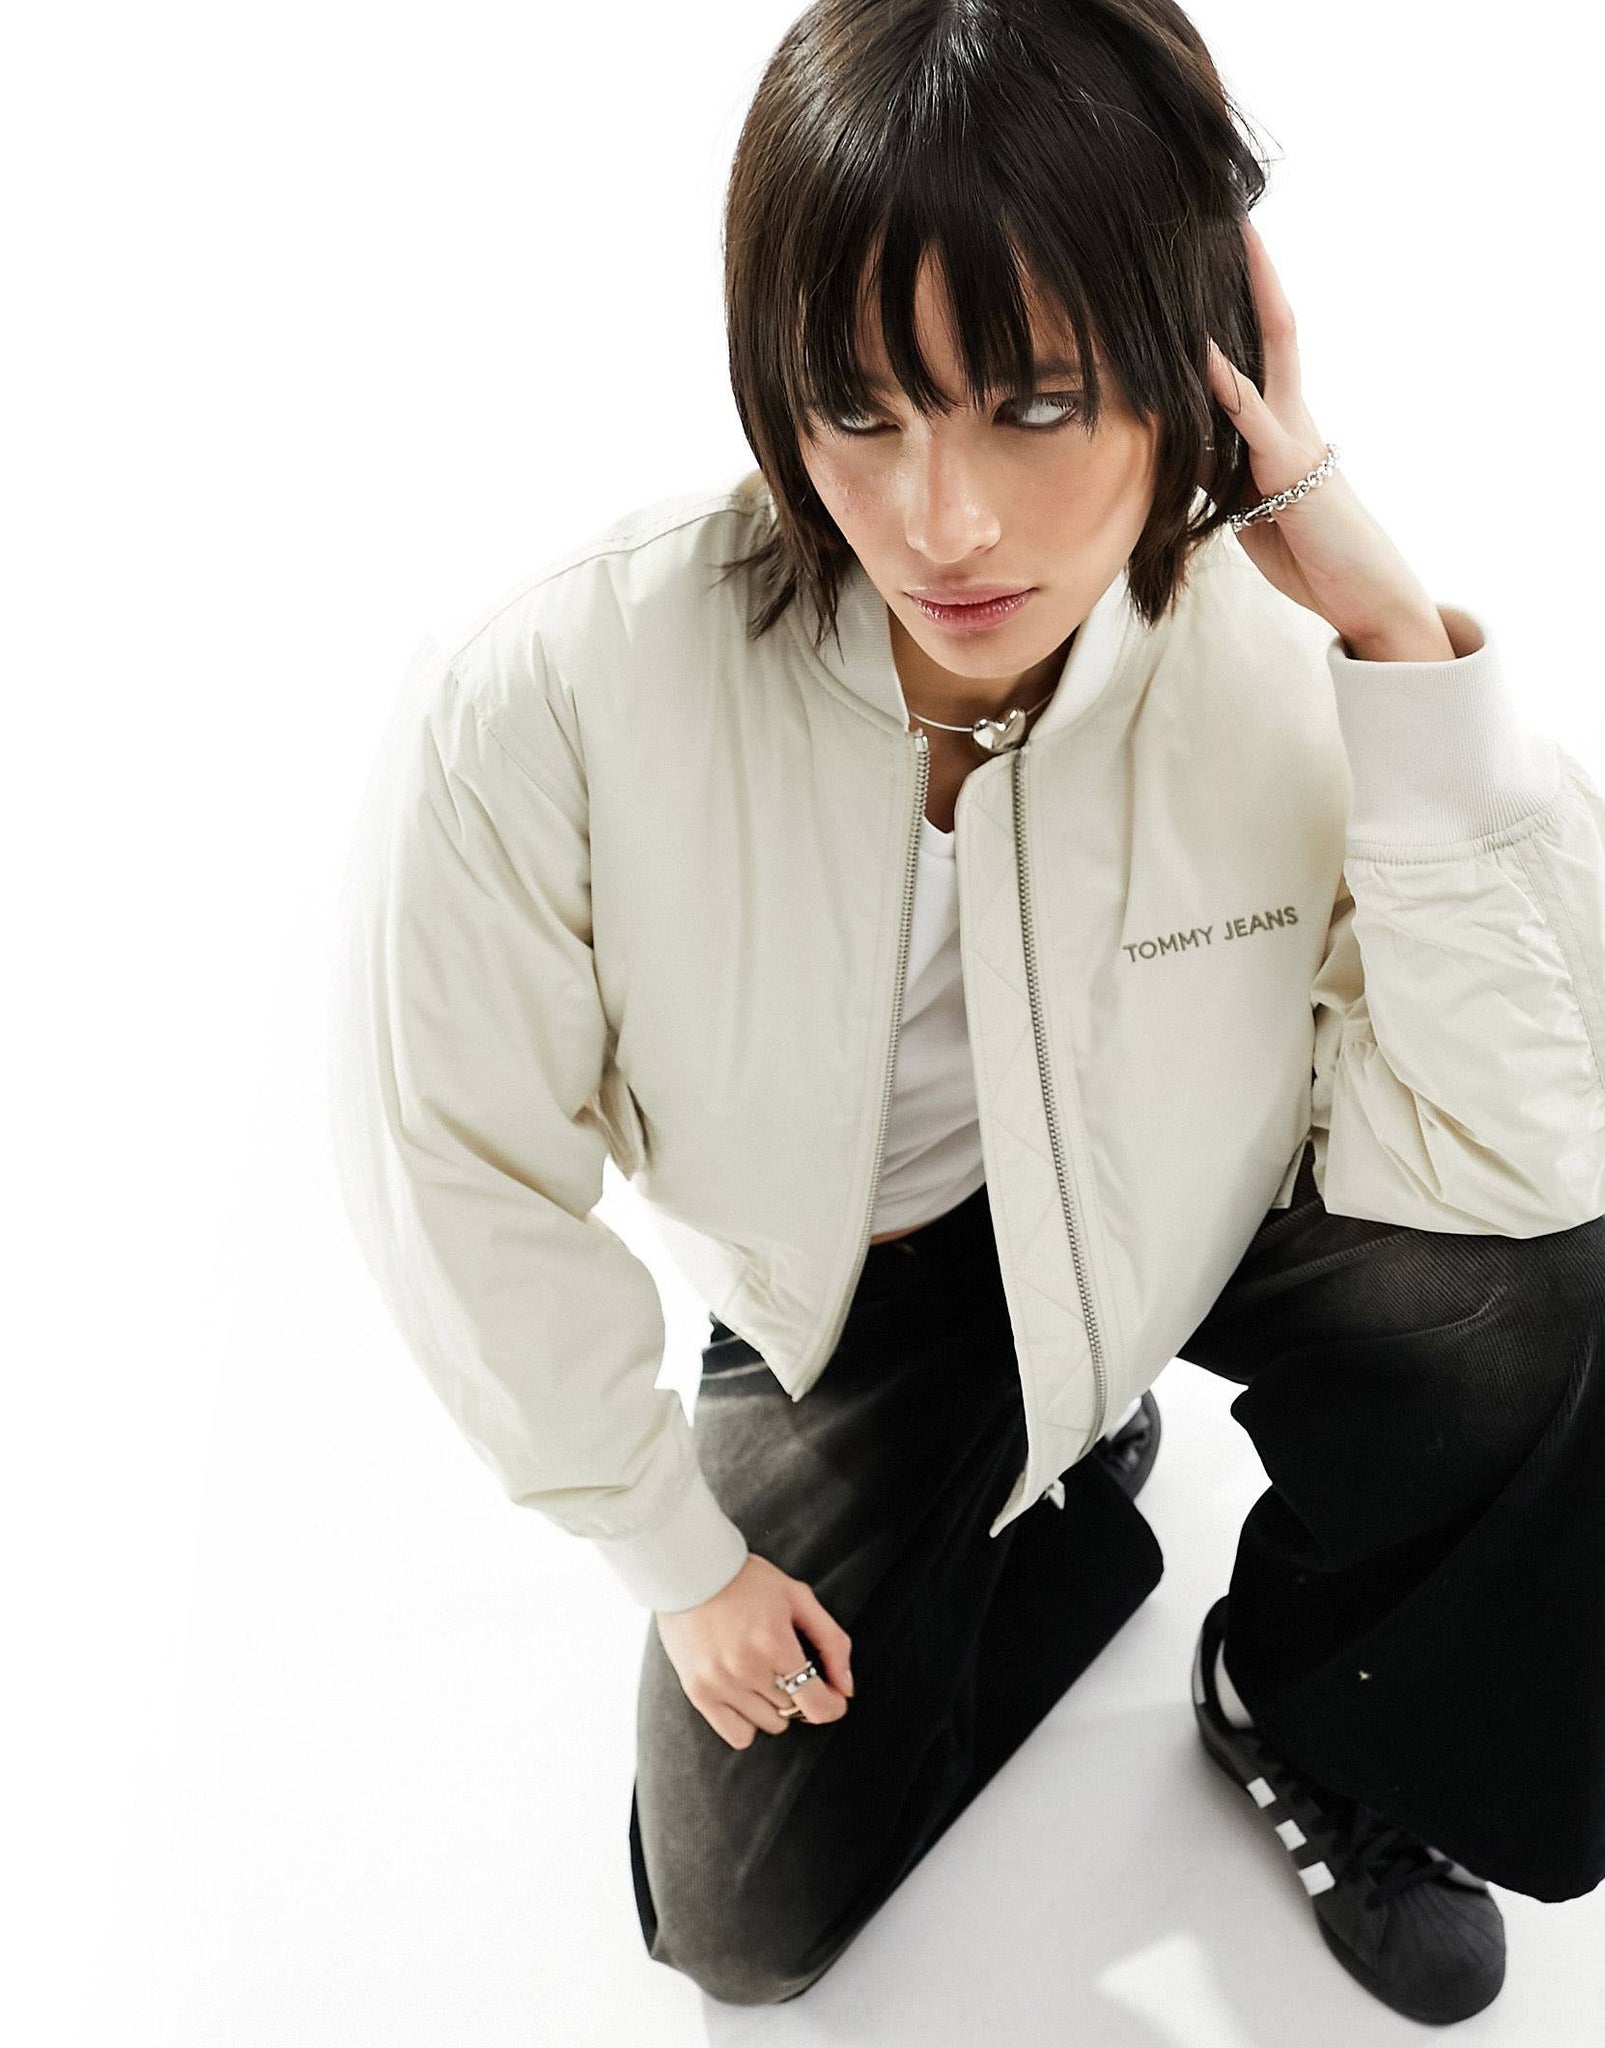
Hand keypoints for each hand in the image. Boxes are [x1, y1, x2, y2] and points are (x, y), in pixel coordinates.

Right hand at [655, 1553, 854, 1749]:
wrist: (689, 1570)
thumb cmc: (746, 1580)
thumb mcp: (798, 1597)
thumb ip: (831, 1641)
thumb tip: (845, 1688)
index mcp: (775, 1642)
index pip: (816, 1703)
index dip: (833, 1706)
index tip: (834, 1699)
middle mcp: (747, 1668)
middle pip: (793, 1711)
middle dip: (799, 1694)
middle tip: (788, 1668)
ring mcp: (720, 1683)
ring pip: (768, 1725)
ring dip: (774, 1706)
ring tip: (763, 1675)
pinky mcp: (698, 1692)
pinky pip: (737, 1735)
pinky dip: (747, 1723)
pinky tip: (746, 1696)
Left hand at [1207, 214, 1452, 658]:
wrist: (1362, 594)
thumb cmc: (1306, 550)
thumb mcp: (1244, 507)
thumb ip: (1211, 471)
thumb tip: (1169, 451)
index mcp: (1279, 425)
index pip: (1258, 348)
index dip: (1241, 301)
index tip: (1216, 253)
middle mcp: (1291, 417)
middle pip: (1273, 326)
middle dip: (1253, 272)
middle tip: (1228, 214)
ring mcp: (1293, 437)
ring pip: (1267, 356)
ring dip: (1245, 303)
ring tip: (1216, 250)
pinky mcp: (1290, 471)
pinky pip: (1254, 421)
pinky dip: (1225, 387)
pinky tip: (1200, 356)